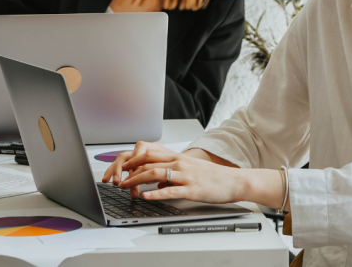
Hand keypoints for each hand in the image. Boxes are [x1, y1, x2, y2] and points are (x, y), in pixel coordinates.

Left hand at [102, 142, 244, 204]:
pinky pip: (170, 190)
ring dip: (137, 180)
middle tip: (117, 177)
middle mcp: (179, 163)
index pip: (150, 154)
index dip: (133, 159)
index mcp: (178, 158)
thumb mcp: (190, 171)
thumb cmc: (213, 177)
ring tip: (125, 187)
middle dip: (129, 169)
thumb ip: (172, 174)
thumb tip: (156, 183)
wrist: (234, 180)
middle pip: (148, 162)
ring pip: (155, 173)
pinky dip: (155, 193)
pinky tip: (146, 196)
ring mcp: (185, 175)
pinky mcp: (191, 189)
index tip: (121, 166)